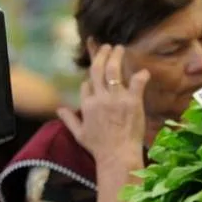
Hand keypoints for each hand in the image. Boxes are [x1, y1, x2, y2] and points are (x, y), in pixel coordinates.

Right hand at [58, 45, 149, 164]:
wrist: (117, 155)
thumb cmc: (98, 147)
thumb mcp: (79, 133)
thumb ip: (69, 119)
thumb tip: (58, 109)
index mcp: (86, 105)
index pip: (86, 84)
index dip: (90, 80)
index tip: (94, 78)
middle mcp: (99, 98)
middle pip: (98, 70)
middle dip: (101, 55)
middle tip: (107, 46)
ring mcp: (116, 99)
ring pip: (113, 71)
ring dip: (116, 57)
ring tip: (119, 48)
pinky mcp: (132, 101)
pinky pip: (137, 82)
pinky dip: (141, 75)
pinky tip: (144, 72)